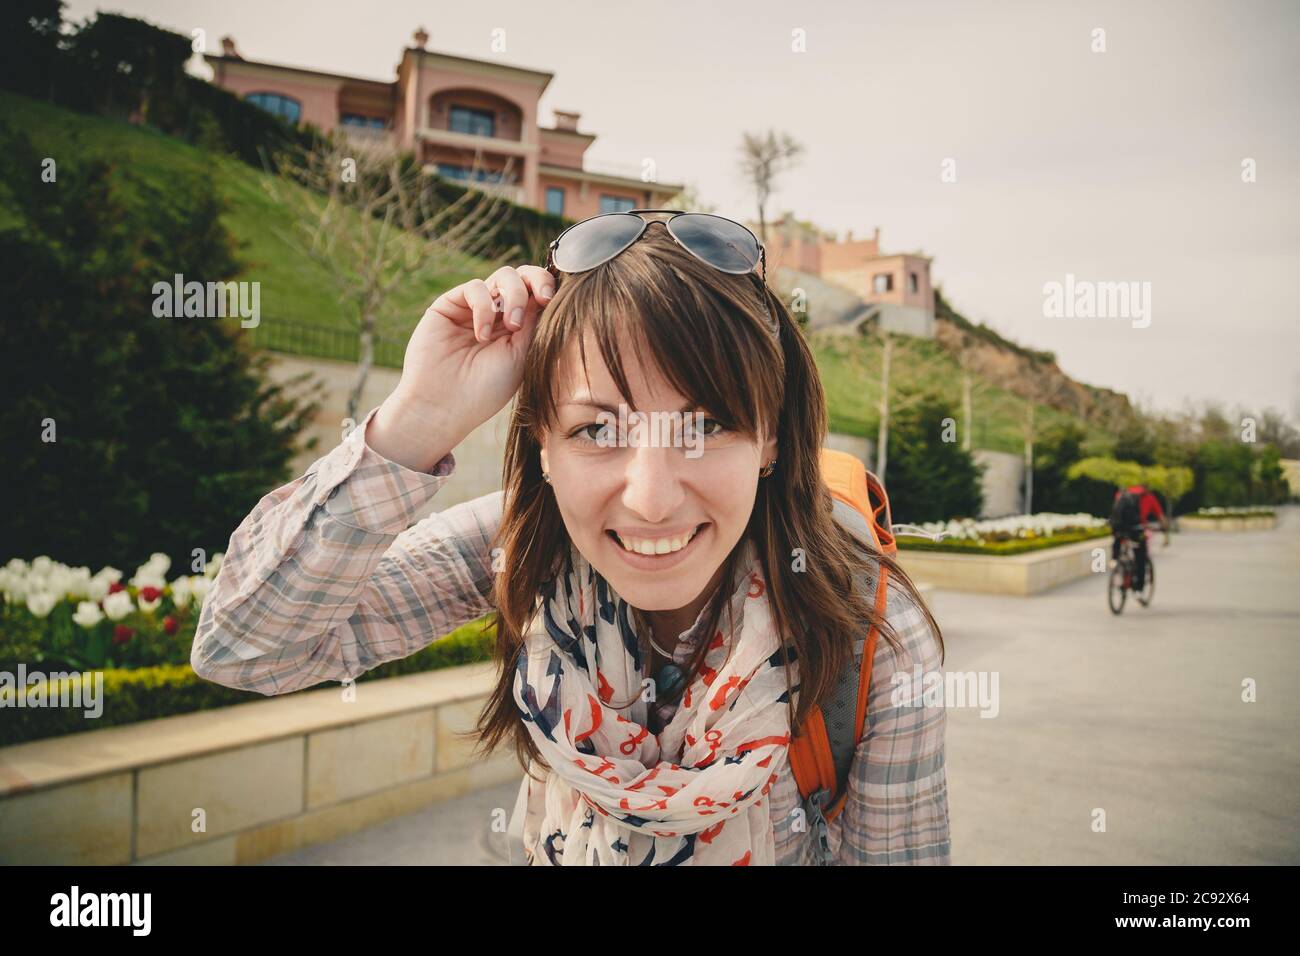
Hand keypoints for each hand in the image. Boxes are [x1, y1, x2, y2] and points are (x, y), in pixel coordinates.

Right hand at [367, 265, 554, 471]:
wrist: (444, 406)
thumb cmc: (485, 390)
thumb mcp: (520, 356)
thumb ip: (533, 323)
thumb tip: (546, 293)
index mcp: (519, 328)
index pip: (538, 294)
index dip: (550, 287)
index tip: (555, 300)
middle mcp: (498, 314)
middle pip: (524, 277)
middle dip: (538, 281)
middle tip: (544, 299)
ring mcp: (474, 308)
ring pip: (504, 276)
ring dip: (515, 295)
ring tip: (511, 327)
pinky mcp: (450, 305)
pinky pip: (475, 288)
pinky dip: (484, 307)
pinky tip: (482, 335)